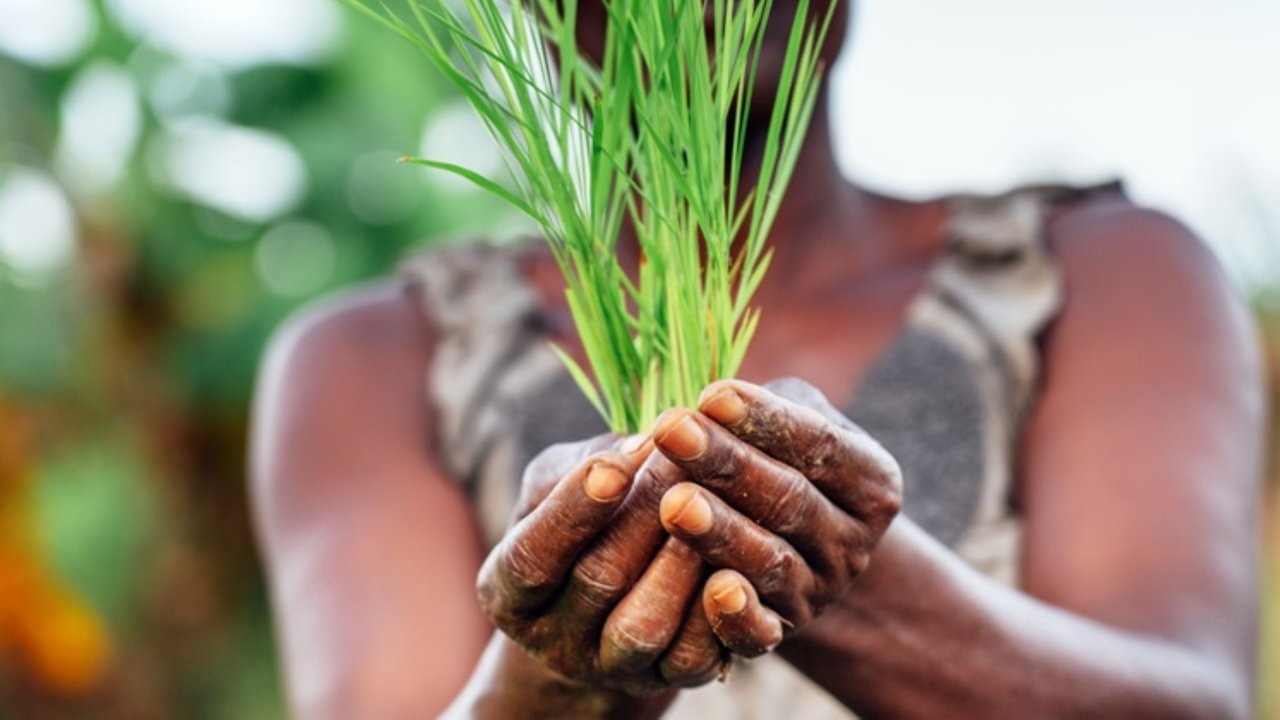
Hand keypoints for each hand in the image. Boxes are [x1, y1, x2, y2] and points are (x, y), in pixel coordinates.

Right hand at [474, 434, 726, 695]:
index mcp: (509, 593)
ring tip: (709, 503)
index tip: (613, 466)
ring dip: (681, 560)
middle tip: (682, 459)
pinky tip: (734, 558)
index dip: (572, 512)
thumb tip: (642, 445)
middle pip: (597, 582)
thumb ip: (585, 462)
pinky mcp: (667, 680)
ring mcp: (611, 668)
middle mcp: (553, 641)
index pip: (532, 558)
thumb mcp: (562, 481)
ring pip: (646, 626)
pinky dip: (717, 608)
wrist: (617, 592)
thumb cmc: (585, 514)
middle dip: (643, 516)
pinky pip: (695, 657)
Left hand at [649, 378, 902, 653]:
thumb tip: (708, 404)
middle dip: (728, 464)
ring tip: (674, 502)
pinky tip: (712, 589)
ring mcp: (819, 593)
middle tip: (672, 431)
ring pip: (771, 563)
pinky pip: (760, 633)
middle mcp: (853, 543)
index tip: (711, 395)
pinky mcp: (781, 633)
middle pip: (791, 501)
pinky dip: (738, 616)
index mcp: (871, 481)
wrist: (798, 549)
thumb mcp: (795, 423)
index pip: (820, 446)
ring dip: (721, 532)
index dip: (765, 420)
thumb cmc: (782, 461)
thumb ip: (767, 411)